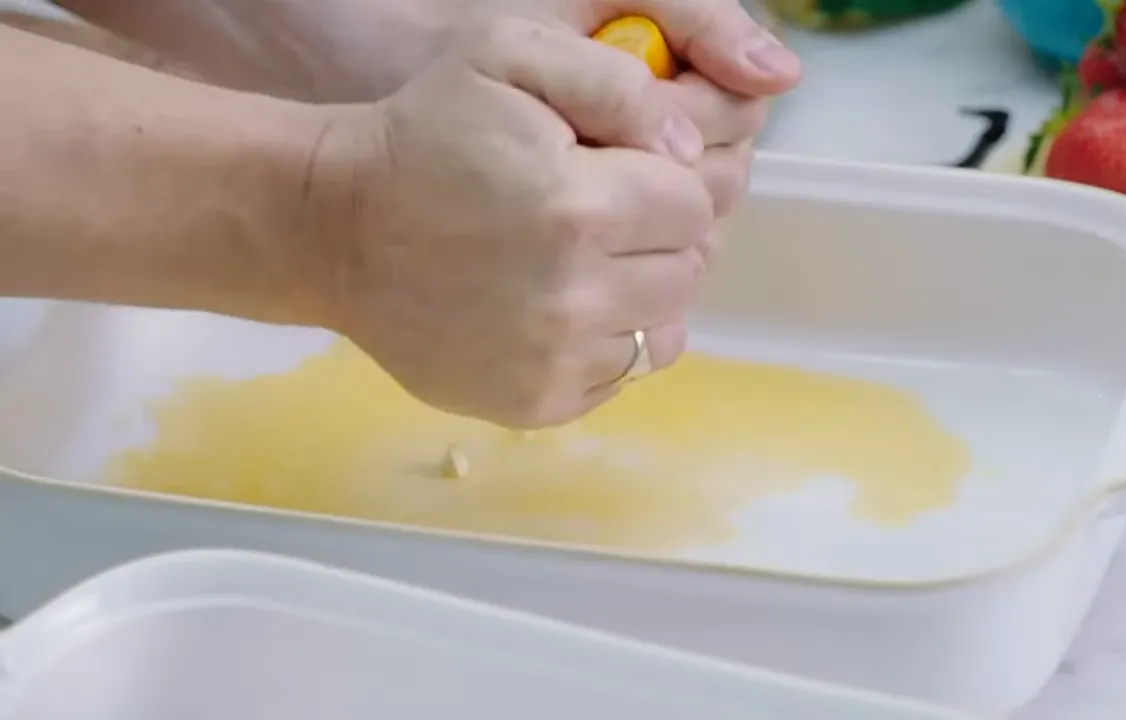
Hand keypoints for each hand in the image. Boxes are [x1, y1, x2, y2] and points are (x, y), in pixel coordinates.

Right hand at [309, 18, 716, 427]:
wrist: (334, 229)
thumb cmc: (422, 134)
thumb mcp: (508, 57)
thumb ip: (616, 84)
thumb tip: (689, 147)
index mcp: (583, 208)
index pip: (694, 206)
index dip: (663, 184)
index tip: (619, 177)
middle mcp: (578, 297)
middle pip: (687, 273)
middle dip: (658, 241)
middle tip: (601, 221)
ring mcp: (556, 362)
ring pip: (661, 336)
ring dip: (639, 299)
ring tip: (585, 269)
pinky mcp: (535, 405)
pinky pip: (616, 379)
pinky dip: (603, 346)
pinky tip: (557, 311)